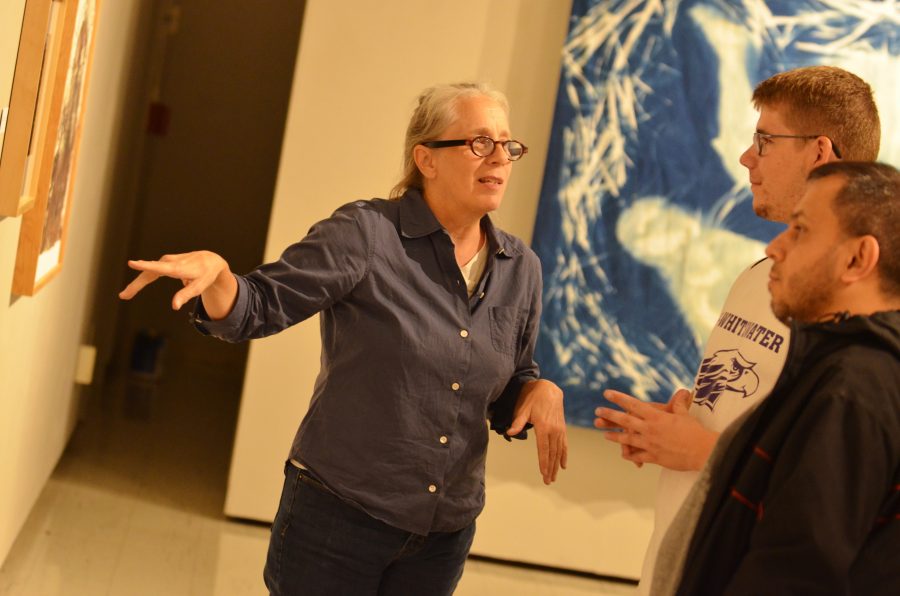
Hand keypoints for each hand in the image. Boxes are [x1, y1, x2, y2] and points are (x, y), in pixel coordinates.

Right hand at [119, 251, 236, 316]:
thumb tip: (174, 307)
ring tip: (125, 294)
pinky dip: (143, 280)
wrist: (211, 260)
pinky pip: (151, 271)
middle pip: (148, 273)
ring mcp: (167, 260)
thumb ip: (185, 296)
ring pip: (148, 273)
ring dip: (136, 284)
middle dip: (135, 285)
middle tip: (123, 295)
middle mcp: (170, 262)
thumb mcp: (199, 287)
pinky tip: (133, 288)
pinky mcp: (165, 261)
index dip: (145, 266)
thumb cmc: (205, 275)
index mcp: (178, 268)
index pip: (159, 267)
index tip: (131, 263)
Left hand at [506, 379, 567, 483]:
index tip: (543, 473)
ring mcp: (560, 430)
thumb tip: (510, 432)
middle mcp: (554, 430)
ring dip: (556, 465)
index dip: (543, 462)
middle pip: (552, 453)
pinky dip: (564, 455)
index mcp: (543, 426)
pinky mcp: (562, 429)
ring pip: (558, 451)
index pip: (543, 449)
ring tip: (554, 477)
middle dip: (550, 468)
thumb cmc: (533, 398)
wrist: (549, 389)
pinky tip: (563, 465)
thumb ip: (518, 422)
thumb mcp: (524, 408)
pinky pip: (564, 445)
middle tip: (548, 481)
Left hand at [593, 388, 717, 470]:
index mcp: (656, 416)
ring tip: (605, 435)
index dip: (619, 398)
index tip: (607, 393)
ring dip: (614, 437)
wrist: (703, 452)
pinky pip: (638, 457)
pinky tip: (624, 455)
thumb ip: (679, 404)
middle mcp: (649, 429)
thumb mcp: (685, 415)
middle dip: (609, 416)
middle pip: (624, 421)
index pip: (633, 404)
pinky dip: (630, 455)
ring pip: (627, 440)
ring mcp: (650, 444)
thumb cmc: (695, 431)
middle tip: (597, 411)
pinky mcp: (654, 457)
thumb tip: (683, 392)